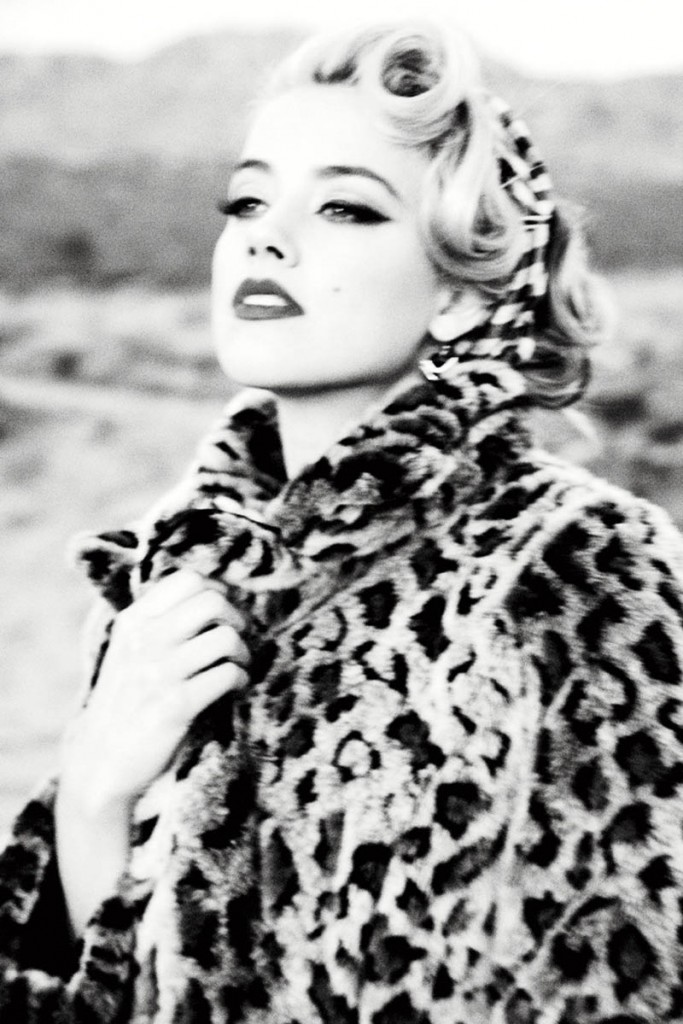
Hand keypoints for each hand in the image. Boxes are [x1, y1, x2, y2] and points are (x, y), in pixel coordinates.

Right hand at [59, 568, 248, 815]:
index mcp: (134, 622)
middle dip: (236, 618)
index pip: (188, 580)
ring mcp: (159, 672)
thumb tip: (213, 594)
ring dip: (243, 652)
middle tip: (237, 640)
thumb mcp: (129, 652)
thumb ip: (159, 623)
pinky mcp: (176, 705)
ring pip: (225, 637)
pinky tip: (236, 688)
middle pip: (212, 601)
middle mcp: (144, 640)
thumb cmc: (126, 703)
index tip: (222, 616)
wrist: (101, 762)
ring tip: (239, 666)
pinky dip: (242, 679)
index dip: (217, 592)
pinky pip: (228, 674)